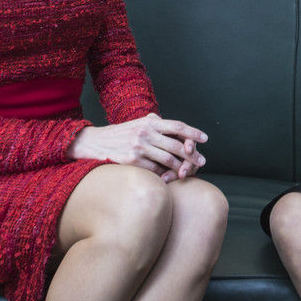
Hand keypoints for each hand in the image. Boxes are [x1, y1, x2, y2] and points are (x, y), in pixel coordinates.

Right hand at [70, 114, 207, 180]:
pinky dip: (164, 174)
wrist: (95, 143)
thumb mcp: (137, 124)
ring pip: (168, 159)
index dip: (192, 132)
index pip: (176, 125)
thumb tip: (176, 127)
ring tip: (189, 172)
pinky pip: (154, 170)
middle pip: (176, 144)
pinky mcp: (132, 161)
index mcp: (149, 122)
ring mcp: (139, 147)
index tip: (205, 138)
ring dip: (181, 167)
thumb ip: (155, 123)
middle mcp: (145, 133)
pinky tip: (170, 178)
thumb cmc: (120, 134)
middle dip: (192, 154)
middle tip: (202, 162)